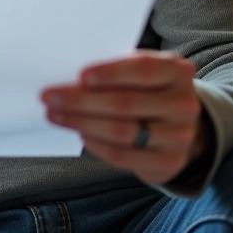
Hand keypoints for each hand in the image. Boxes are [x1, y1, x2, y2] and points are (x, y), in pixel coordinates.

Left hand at [41, 50, 208, 185]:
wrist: (180, 125)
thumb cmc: (148, 89)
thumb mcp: (141, 72)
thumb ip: (116, 71)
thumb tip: (69, 76)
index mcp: (177, 72)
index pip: (143, 70)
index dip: (110, 73)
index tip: (79, 76)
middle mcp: (183, 104)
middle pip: (126, 103)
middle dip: (81, 101)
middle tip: (48, 96)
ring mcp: (179, 136)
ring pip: (122, 131)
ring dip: (81, 123)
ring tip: (55, 115)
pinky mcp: (169, 162)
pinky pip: (124, 155)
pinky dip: (96, 144)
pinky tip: (79, 133)